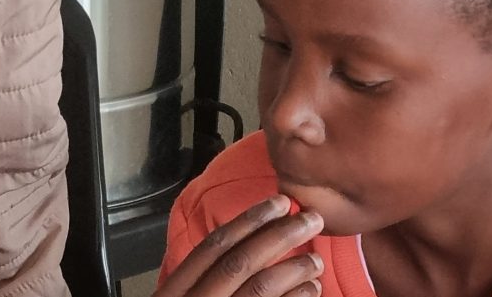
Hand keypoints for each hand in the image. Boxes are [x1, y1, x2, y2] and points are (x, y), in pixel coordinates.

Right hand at [155, 195, 326, 296]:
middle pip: (238, 262)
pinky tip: (311, 290)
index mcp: (176, 293)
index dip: (246, 222)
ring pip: (259, 289)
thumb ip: (202, 280)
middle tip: (310, 219)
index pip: (212, 247)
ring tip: (315, 259)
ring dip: (293, 269)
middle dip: (278, 236)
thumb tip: (245, 245)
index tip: (276, 203)